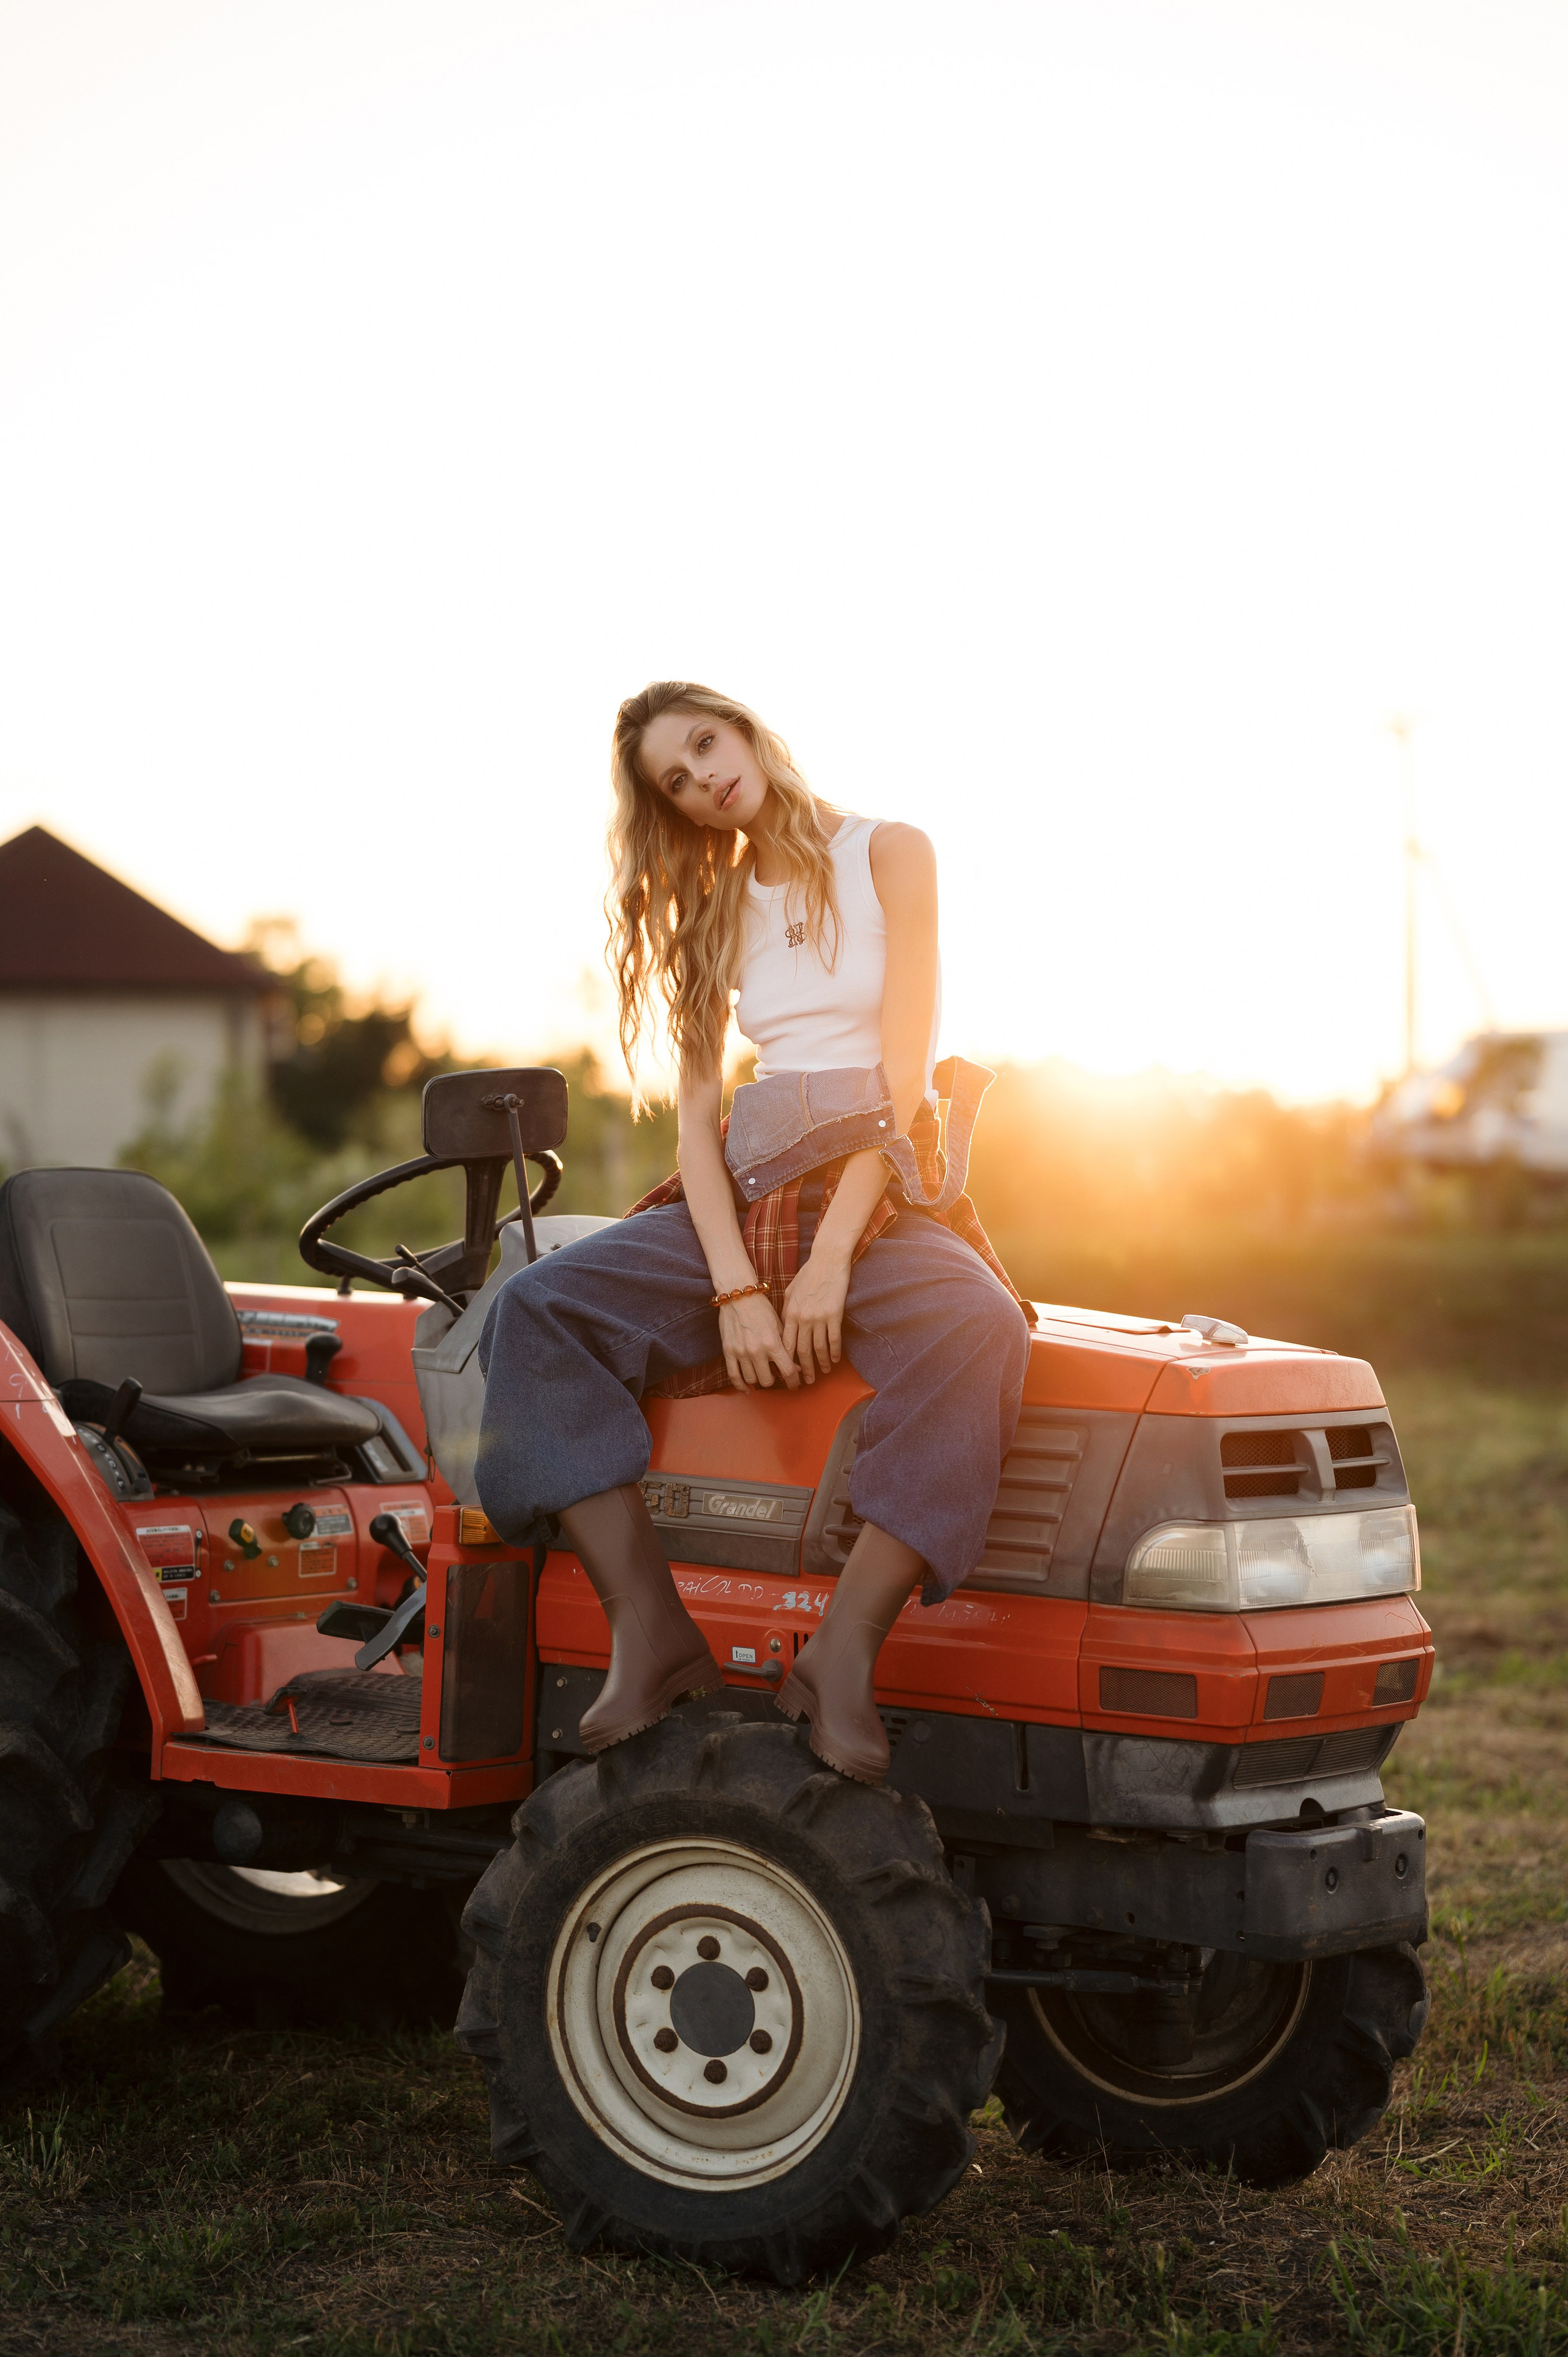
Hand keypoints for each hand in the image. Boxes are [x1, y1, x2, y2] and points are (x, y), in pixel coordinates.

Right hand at [717, 1290, 799, 1390]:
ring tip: (762, 1373)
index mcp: (773, 1343)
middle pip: (768, 1380)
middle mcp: (756, 1351)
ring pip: (752, 1380)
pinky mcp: (728, 1351)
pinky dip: (740, 1385)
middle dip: (775, 1380)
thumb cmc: (762, 1308)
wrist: (738, 1296)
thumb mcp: (779, 1325)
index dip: (794, 1381)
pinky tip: (746, 1388)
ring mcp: (741, 1352)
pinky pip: (733, 1376)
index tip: (795, 1384)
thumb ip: (788, 1346)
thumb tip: (797, 1367)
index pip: (787, 1372)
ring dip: (759, 1380)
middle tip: (776, 1374)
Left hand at [780, 1244, 849, 1383]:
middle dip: (804, 1369)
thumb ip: (786, 1310)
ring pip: (818, 1348)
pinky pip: (834, 1339)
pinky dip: (835, 1352)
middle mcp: (802, 1318)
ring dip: (822, 1363)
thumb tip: (784, 1327)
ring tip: (824, 1372)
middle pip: (801, 1351)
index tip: (790, 1371)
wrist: (827, 1260)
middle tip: (807, 1381)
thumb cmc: (809, 1274)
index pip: (786, 1344)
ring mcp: (818, 1317)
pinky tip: (836, 1359)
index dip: (788, 1361)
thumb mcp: (791, 1291)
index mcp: (790, 1313)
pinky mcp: (834, 1314)